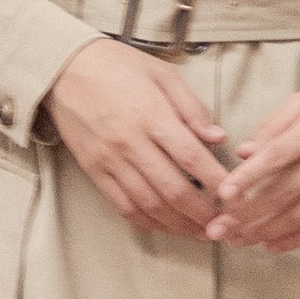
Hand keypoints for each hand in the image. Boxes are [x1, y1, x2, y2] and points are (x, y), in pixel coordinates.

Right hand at [44, 37, 229, 235]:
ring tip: (201, 232)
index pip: (192, 157)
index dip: (218, 181)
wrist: (63, 69)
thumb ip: (192, 107)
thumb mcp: (162, 73)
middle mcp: (130, 142)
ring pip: (150, 206)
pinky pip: (123, 206)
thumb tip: (217, 137)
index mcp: (151, 114)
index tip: (236, 194)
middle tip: (223, 223)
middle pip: (173, 190)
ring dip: (179, 225)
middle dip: (203, 213)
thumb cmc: (117, 66)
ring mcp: (110, 160)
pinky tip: (167, 226)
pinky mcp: (94, 171)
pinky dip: (148, 222)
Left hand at [205, 77, 299, 252]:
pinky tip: (272, 246)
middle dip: (249, 214)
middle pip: (285, 191)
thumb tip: (243, 153)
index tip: (224, 194)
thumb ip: (272, 127)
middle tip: (220, 227)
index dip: (249, 177)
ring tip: (238, 240)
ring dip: (267, 231)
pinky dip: (297, 239)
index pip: (277, 156)